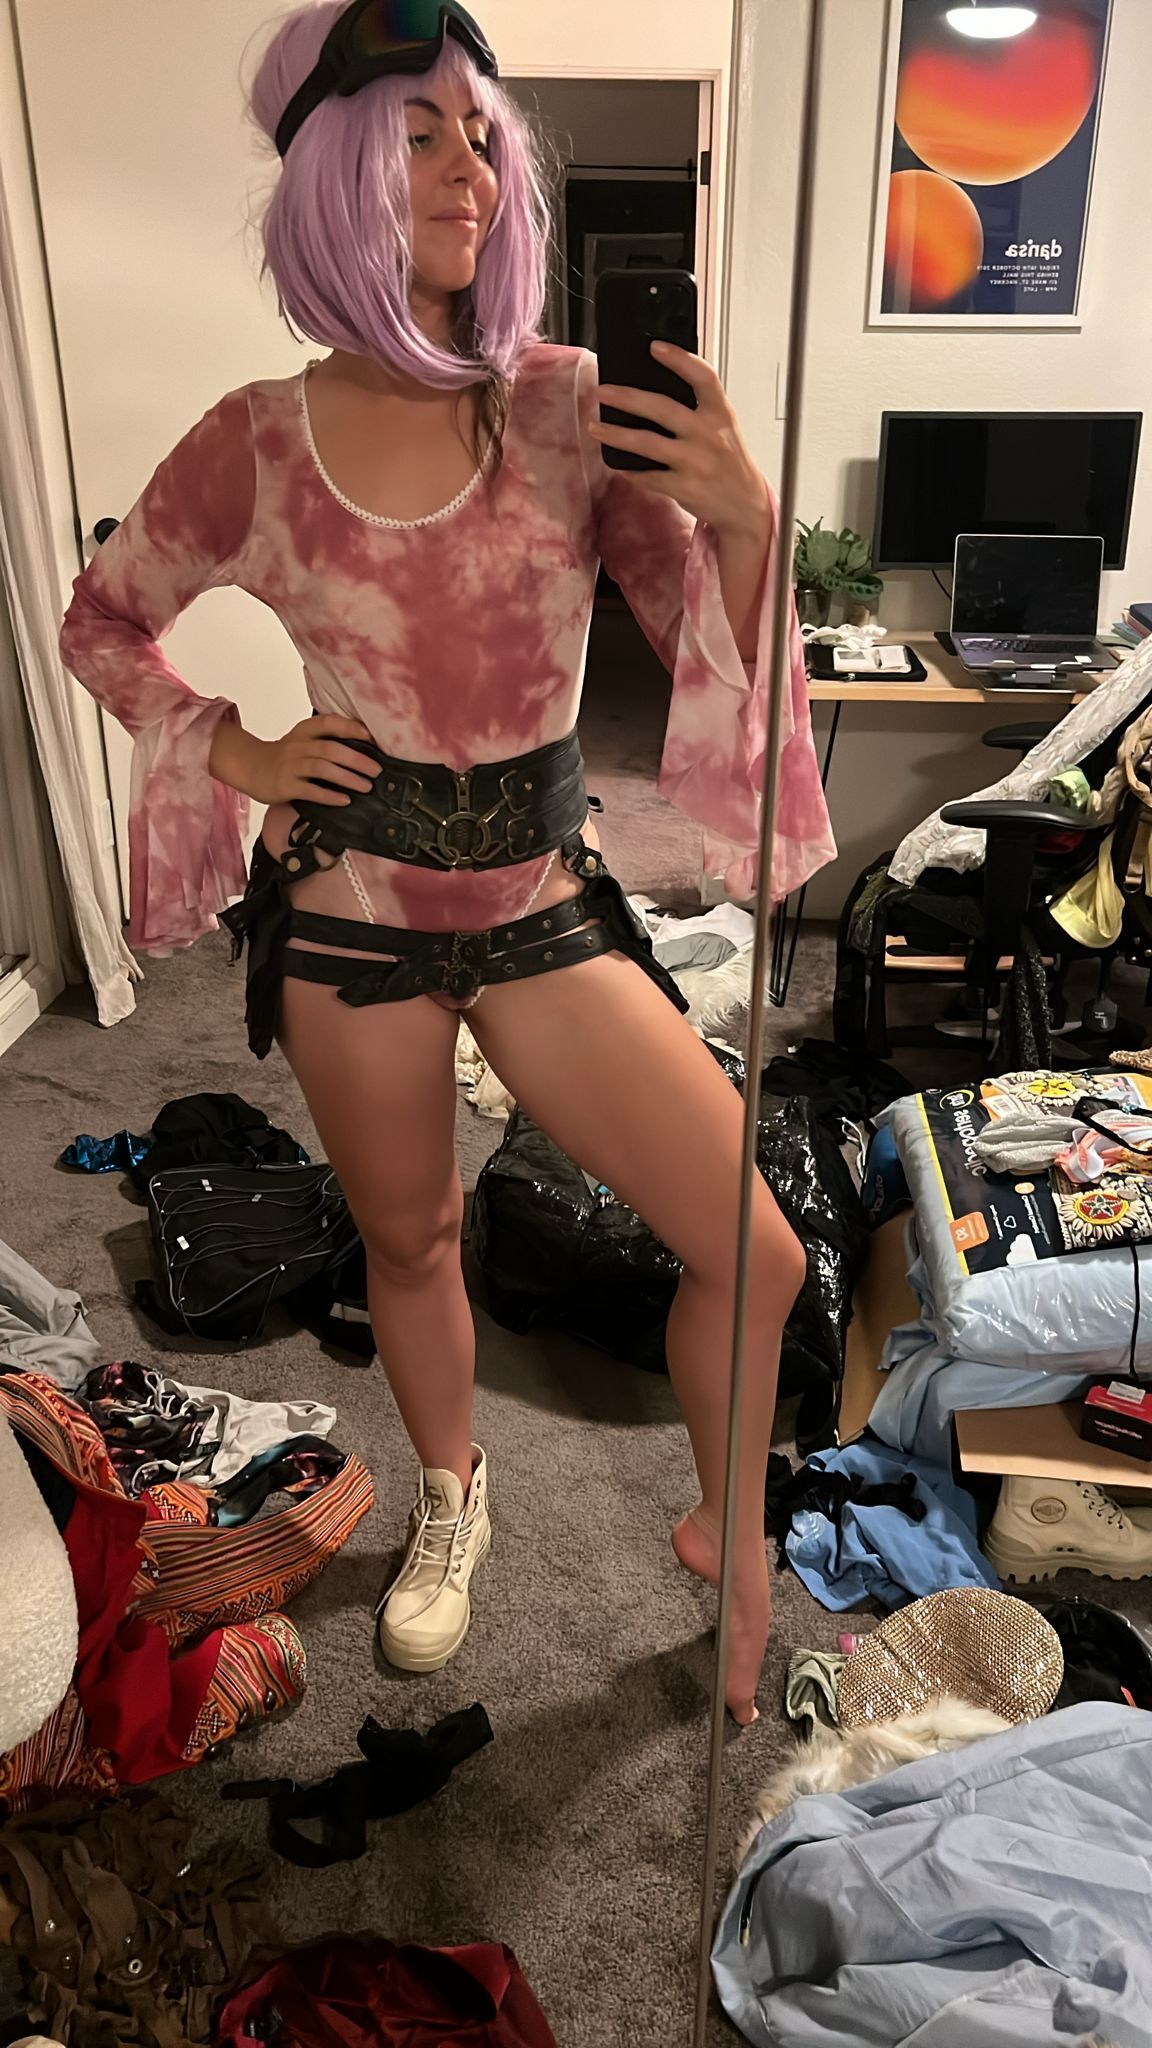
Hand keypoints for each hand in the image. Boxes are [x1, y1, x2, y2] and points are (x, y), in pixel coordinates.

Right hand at [209, 714, 381, 806]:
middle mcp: (298, 746)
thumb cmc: (283, 756)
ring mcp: (290, 766)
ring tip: (366, 786)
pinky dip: (329, 796)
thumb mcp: (302, 740)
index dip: (350, 728)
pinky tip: (344, 800)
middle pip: (331, 749)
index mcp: (304, 731)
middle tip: (377, 770)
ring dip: (348, 778)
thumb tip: (363, 748)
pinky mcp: (285, 785)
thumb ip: (325, 740)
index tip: (370, 737)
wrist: (250, 767)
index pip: (329, 723)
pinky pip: (310, 790)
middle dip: (357, 759)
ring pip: (323, 768)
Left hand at [589, 342, 771, 541]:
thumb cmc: (730, 462)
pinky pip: (648, 476)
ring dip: (616, 434)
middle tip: (603, 392)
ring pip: (647, 443)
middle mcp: (708, 435)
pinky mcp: (684, 488)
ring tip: (595, 427)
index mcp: (720, 414)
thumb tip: (655, 388)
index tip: (655, 347)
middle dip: (627, 398)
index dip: (680, 359)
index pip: (703, 377)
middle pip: (662, 408)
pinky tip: (618, 464)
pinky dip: (630, 470)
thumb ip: (699, 408)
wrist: (745, 505)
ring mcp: (695, 462)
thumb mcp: (724, 427)